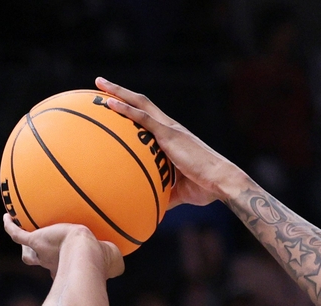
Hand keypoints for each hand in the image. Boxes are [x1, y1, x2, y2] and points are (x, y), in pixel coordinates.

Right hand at [2, 217, 123, 278]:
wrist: (85, 253)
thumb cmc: (101, 260)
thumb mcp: (112, 261)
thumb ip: (115, 263)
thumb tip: (121, 265)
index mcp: (70, 268)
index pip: (63, 270)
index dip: (63, 269)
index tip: (67, 265)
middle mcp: (54, 264)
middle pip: (43, 263)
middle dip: (41, 260)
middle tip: (40, 252)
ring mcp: (43, 253)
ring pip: (28, 254)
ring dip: (26, 247)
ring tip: (21, 232)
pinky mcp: (35, 240)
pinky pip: (17, 234)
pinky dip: (10, 226)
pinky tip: (7, 216)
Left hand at [94, 78, 246, 206]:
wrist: (221, 182)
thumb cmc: (205, 188)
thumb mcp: (180, 191)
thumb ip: (165, 194)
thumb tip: (153, 206)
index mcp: (173, 137)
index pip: (149, 117)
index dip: (133, 108)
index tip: (115, 103)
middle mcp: (171, 128)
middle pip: (142, 102)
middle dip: (121, 92)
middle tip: (100, 83)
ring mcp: (170, 129)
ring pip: (140, 103)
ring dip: (119, 92)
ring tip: (99, 83)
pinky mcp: (170, 134)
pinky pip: (143, 117)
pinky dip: (126, 109)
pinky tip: (109, 103)